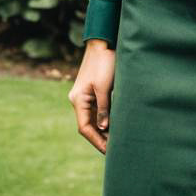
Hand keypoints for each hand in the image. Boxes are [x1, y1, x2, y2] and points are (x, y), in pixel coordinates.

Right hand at [68, 38, 115, 153]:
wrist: (102, 44)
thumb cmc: (103, 63)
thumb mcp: (104, 87)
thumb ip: (104, 108)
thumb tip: (104, 128)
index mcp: (78, 100)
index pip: (85, 128)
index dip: (96, 141)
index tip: (109, 151)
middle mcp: (79, 100)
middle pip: (88, 125)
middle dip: (100, 138)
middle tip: (115, 150)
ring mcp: (85, 96)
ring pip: (93, 119)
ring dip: (103, 130)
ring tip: (117, 141)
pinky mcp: (92, 92)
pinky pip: (97, 111)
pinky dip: (105, 120)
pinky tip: (115, 126)